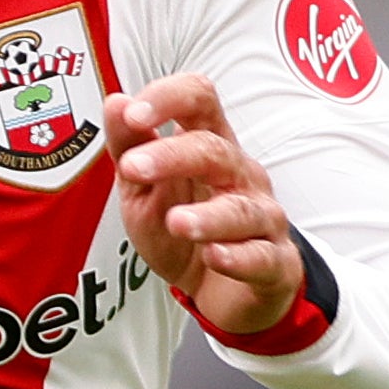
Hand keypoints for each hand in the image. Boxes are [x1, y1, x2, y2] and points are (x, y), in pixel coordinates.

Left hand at [106, 74, 299, 335]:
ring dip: (209, 215)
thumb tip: (115, 103)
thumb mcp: (142, 188)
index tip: (133, 114)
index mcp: (208, 147)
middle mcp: (239, 175)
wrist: (219, 289)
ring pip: (241, 208)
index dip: (169, 99)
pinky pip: (262, 257)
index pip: (200, 101)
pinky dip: (238, 257)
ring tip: (177, 221)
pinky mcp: (274, 261)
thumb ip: (129, 147)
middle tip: (133, 168)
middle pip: (215, 151)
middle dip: (173, 156)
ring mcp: (262, 218)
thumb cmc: (180, 228)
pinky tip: (215, 256)